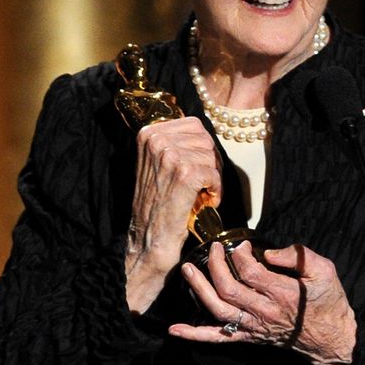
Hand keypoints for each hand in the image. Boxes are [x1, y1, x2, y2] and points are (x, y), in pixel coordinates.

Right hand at [125, 117, 221, 312]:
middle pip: (206, 139)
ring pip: (211, 155)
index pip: (194, 125)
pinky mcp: (184, 174)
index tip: (199, 166)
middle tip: (205, 183)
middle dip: (211, 162)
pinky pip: (214, 173)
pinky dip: (216, 190)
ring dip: (214, 177)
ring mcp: (170, 155)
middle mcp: (156, 140)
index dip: (203, 147)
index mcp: (149, 133)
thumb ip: (174, 144)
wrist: (148, 239)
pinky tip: (205, 201)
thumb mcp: (157, 165)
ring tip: (203, 194)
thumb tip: (203, 133)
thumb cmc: (157, 204)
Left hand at [169, 242, 356, 364]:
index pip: (250, 271)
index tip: (242, 244)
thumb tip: (270, 252)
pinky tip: (175, 330)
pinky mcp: (249, 337)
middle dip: (216, 265)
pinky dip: (195, 335)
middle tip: (214, 248)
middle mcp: (264, 312)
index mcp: (283, 293)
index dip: (240, 254)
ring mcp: (253, 327)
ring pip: (218, 310)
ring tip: (187, 270)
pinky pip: (218, 338)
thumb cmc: (328, 302)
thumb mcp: (325, 271)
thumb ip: (298, 256)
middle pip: (228, 288)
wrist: (331, 338)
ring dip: (199, 290)